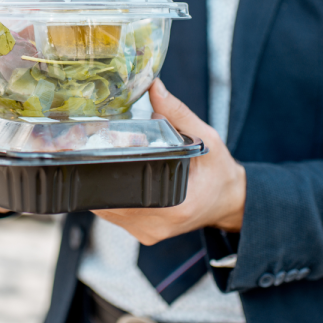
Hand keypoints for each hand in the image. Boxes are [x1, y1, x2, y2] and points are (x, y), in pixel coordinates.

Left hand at [93, 79, 245, 244]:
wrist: (229, 201)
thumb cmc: (218, 171)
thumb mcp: (206, 137)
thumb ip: (178, 113)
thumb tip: (154, 87)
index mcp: (175, 207)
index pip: (124, 194)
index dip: (104, 173)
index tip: (97, 150)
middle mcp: (157, 225)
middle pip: (108, 203)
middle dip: (98, 174)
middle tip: (93, 145)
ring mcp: (148, 234)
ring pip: (108, 211)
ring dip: (101, 186)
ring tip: (103, 158)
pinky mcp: (144, 234)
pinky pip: (116, 217)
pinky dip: (112, 196)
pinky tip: (115, 176)